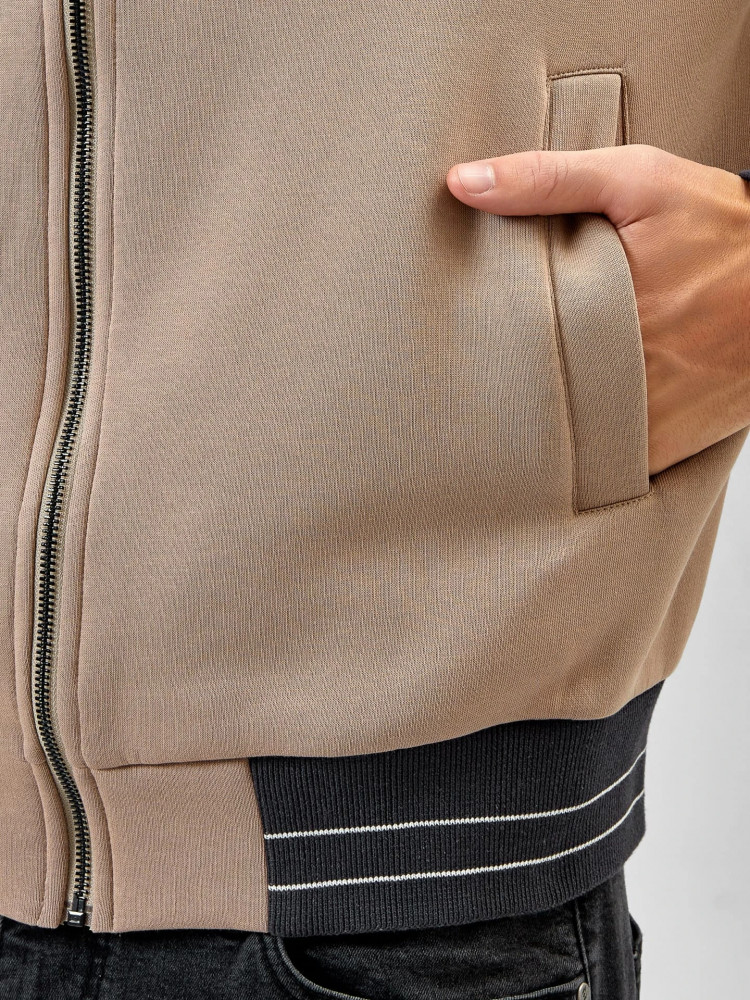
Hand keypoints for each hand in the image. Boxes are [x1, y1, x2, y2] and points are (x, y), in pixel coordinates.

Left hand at [445, 145, 749, 476]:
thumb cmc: (719, 223)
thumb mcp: (636, 181)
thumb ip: (547, 180)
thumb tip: (462, 184)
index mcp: (601, 308)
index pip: (508, 345)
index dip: (476, 350)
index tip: (456, 347)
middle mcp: (625, 371)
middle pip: (533, 398)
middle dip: (504, 390)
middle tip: (476, 383)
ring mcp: (649, 416)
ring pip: (568, 441)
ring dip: (544, 429)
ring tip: (518, 410)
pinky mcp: (671, 443)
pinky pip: (612, 466)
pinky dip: (589, 456)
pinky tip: (574, 430)